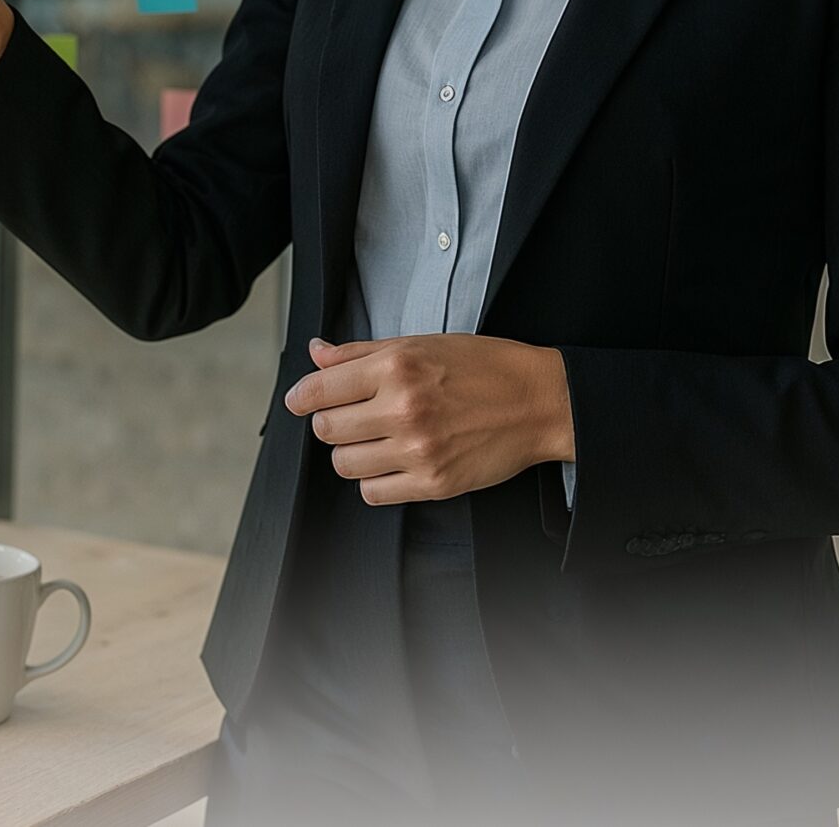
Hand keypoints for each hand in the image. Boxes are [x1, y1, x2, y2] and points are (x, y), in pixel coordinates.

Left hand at [282, 333, 574, 504]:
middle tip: (349, 417)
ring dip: (351, 453)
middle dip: (329, 423)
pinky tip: (390, 462)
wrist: (538, 401)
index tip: (300, 401)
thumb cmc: (481, 367)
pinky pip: (374, 493)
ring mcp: (418, 451)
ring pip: (344, 464)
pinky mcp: (434, 484)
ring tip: (373, 440)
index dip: (302, 397)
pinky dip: (374, 480)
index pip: (319, 389)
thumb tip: (316, 354)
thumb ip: (360, 353)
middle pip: (326, 429)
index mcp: (396, 367)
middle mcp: (403, 409)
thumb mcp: (418, 344)